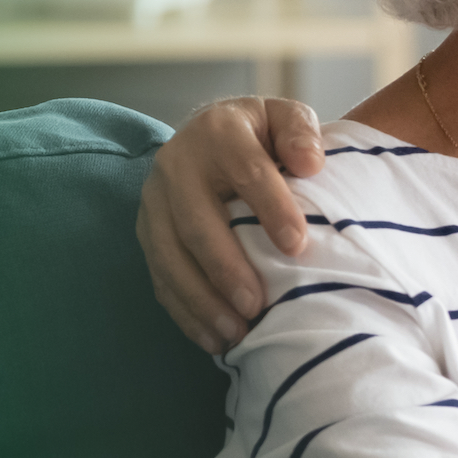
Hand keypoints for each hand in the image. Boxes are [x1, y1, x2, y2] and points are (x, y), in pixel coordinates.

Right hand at [136, 96, 324, 351]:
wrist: (215, 135)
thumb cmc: (264, 134)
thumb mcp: (287, 118)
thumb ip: (300, 133)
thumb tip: (310, 162)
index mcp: (218, 131)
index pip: (247, 171)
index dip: (272, 208)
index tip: (298, 246)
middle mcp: (176, 165)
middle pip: (196, 222)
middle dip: (225, 268)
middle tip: (257, 305)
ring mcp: (155, 201)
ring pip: (169, 255)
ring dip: (201, 299)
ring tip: (236, 333)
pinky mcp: (148, 231)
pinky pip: (160, 276)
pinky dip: (185, 311)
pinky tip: (213, 339)